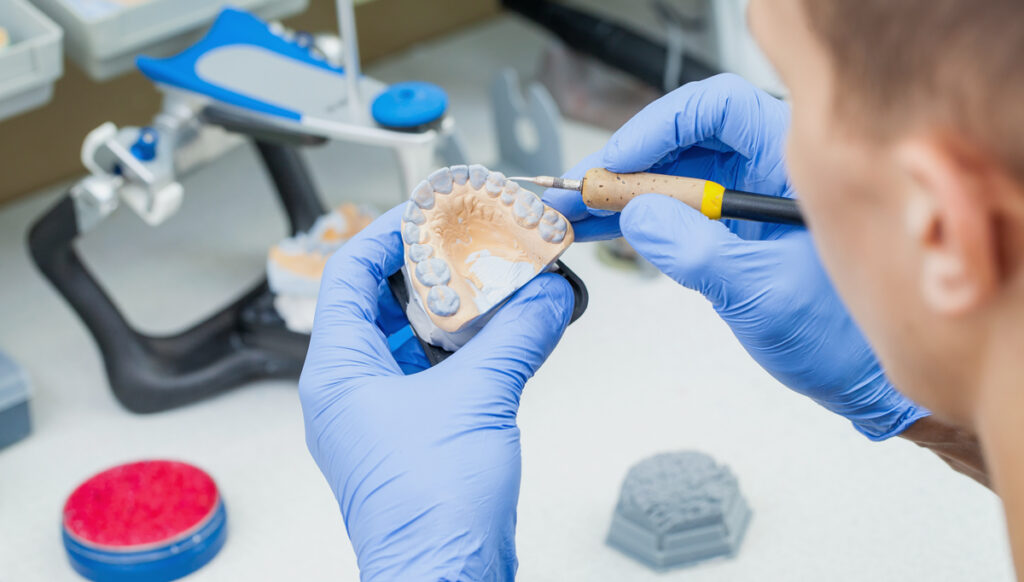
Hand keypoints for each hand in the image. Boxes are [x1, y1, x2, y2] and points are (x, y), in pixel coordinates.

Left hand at [299, 205, 573, 579]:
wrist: (445, 577)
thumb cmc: (429, 510)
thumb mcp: (479, 398)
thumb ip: (517, 336)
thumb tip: (547, 296)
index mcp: (338, 372)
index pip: (349, 274)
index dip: (386, 233)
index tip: (427, 212)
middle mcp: (351, 390)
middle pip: (381, 302)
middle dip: (429, 270)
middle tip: (471, 243)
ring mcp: (380, 414)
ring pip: (411, 338)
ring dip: (453, 311)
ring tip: (493, 282)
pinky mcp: (413, 435)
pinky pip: (434, 374)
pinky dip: (467, 350)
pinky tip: (504, 335)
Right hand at [545, 74, 927, 439]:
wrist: (860, 379)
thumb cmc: (843, 336)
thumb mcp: (765, 295)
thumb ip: (698, 252)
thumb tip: (638, 216)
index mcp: (795, 163)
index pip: (719, 109)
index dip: (661, 127)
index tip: (619, 162)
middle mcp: (768, 170)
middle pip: (683, 141)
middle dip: (625, 166)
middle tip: (578, 193)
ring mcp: (745, 200)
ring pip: (671, 176)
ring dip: (620, 194)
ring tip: (572, 213)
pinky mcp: (729, 230)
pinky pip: (675, 211)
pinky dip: (634, 220)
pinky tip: (598, 228)